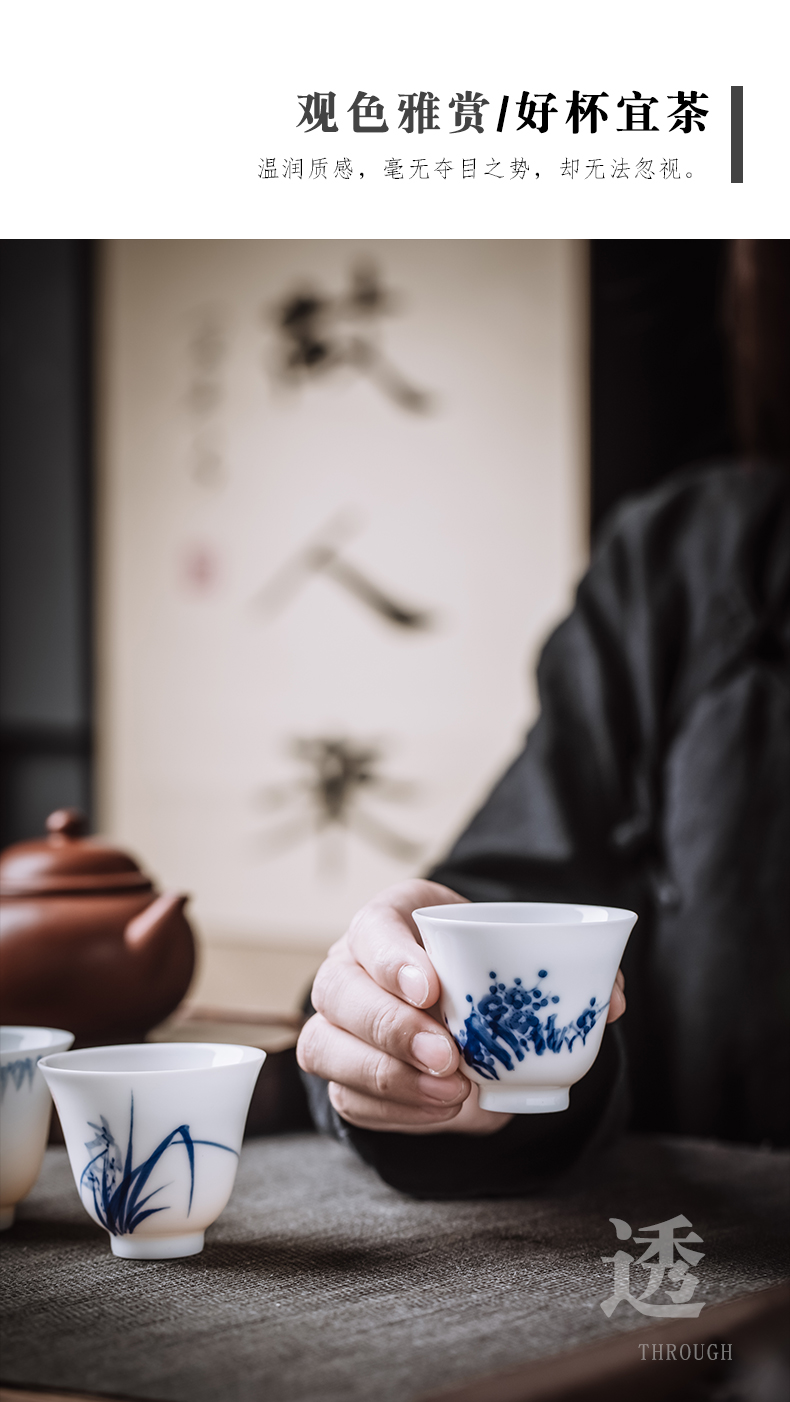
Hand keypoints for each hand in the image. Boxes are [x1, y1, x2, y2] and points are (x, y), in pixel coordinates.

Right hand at [297, 880, 625, 1135]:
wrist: (445, 998)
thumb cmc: (472, 964)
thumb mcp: (505, 946)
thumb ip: (557, 966)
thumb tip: (610, 999)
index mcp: (386, 920)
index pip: (371, 928)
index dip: (392, 957)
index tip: (431, 987)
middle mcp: (346, 967)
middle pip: (340, 993)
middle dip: (393, 1028)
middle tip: (450, 1056)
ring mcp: (334, 1021)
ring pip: (327, 1048)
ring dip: (390, 1078)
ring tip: (453, 1092)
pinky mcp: (340, 1071)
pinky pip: (348, 1098)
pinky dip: (395, 1110)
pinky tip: (441, 1110)